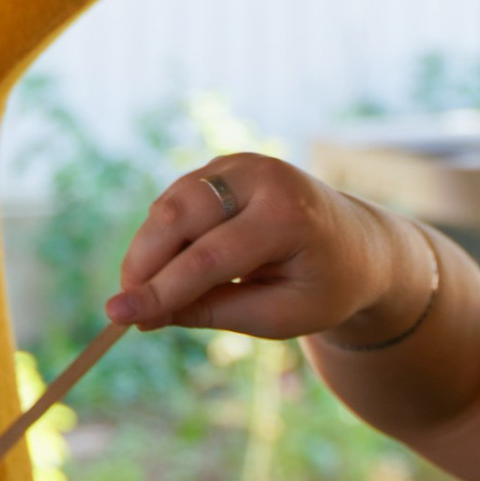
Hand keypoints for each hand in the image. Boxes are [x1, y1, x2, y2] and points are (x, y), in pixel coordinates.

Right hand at [105, 154, 431, 346]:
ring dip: (148, 249)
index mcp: (289, 216)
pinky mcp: (225, 166)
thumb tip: (145, 316)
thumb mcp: (281, 316)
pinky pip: (178, 198)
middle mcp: (263, 177)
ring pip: (172, 203)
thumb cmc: (326, 287)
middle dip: (143, 262)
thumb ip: (215, 313)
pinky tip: (165, 268)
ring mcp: (242, 164)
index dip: (161, 289)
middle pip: (180, 214)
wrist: (360, 244)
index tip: (119, 316)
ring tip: (144, 293)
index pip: (210, 256)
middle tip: (124, 306)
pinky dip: (163, 234)